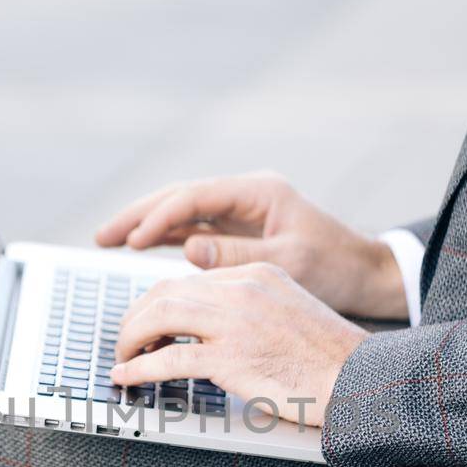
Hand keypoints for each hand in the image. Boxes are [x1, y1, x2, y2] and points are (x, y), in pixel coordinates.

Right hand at [95, 172, 407, 320]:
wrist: (363, 274)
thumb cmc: (335, 267)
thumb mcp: (289, 262)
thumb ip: (238, 255)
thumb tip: (189, 247)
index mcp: (260, 192)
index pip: (197, 196)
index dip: (161, 216)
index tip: (134, 239)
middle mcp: (246, 196)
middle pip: (181, 197)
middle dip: (140, 215)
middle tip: (103, 234)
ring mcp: (240, 212)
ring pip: (182, 213)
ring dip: (147, 224)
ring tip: (108, 239)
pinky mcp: (238, 232)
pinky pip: (194, 230)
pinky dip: (166, 238)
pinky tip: (139, 247)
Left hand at [109, 262, 367, 423]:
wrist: (360, 380)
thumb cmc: (330, 359)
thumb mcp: (289, 313)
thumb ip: (250, 312)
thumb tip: (207, 335)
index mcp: (257, 274)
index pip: (190, 279)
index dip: (159, 303)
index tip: (147, 323)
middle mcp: (243, 290)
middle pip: (167, 292)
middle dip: (136, 318)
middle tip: (125, 341)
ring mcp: (236, 323)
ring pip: (160, 317)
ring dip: (131, 338)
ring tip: (121, 357)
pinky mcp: (231, 359)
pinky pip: (169, 360)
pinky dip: (140, 369)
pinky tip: (127, 377)